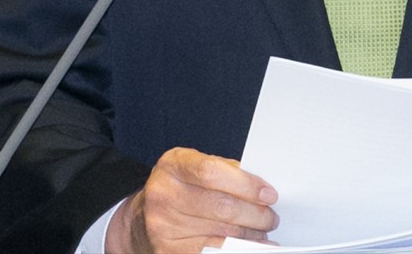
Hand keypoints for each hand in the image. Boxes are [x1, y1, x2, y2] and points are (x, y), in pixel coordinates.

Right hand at [105, 146, 278, 252]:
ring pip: (218, 235)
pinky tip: (247, 246)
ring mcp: (163, 227)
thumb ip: (223, 170)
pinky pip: (209, 253)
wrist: (140, 220)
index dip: (245, 184)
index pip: (212, 173)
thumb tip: (259, 185)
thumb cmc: (176, 188)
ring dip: (248, 236)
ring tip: (263, 232)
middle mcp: (163, 195)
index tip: (268, 194)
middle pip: (220, 207)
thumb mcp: (192, 166)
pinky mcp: (167, 252)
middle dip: (254, 214)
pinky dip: (234, 250)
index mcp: (172, 166)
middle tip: (271, 216)